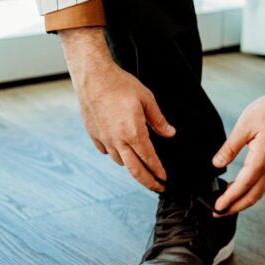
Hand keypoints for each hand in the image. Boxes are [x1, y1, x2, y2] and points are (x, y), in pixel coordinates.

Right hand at [74, 59, 176, 192]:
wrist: (93, 77)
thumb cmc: (121, 85)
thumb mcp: (147, 99)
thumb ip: (158, 120)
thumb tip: (170, 133)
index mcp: (133, 132)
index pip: (149, 159)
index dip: (158, 171)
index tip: (164, 179)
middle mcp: (118, 140)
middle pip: (134, 170)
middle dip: (148, 181)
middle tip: (157, 187)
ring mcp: (104, 139)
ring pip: (120, 161)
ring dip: (131, 166)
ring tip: (141, 165)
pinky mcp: (94, 134)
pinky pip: (106, 151)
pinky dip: (116, 154)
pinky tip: (121, 149)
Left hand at [210, 88, 264, 215]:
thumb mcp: (244, 126)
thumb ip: (230, 147)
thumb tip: (217, 164)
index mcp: (262, 159)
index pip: (243, 186)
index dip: (229, 199)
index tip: (217, 207)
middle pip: (252, 196)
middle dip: (235, 207)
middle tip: (218, 213)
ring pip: (258, 191)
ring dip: (242, 200)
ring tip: (226, 204)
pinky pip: (261, 182)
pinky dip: (249, 190)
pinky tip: (239, 186)